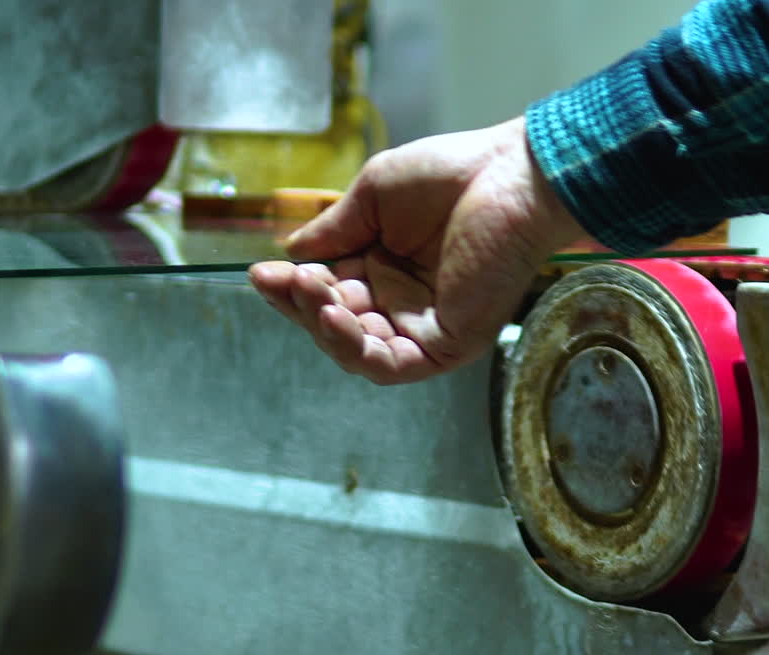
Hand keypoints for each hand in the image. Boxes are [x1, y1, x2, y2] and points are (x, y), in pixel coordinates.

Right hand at [249, 117, 587, 383]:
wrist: (506, 178)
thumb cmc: (449, 176)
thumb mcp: (372, 198)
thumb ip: (334, 231)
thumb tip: (290, 255)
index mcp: (384, 268)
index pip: (328, 293)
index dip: (293, 289)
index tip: (263, 272)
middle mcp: (402, 303)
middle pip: (336, 326)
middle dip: (303, 306)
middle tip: (285, 281)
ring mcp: (425, 327)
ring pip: (359, 352)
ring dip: (324, 328)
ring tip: (313, 294)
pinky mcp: (449, 345)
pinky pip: (393, 364)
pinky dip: (357, 347)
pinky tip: (338, 315)